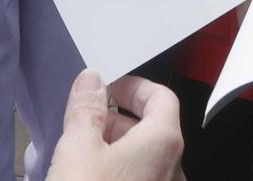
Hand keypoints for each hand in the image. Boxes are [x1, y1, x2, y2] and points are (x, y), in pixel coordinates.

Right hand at [46, 70, 184, 180]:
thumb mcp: (78, 150)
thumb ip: (86, 110)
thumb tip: (91, 81)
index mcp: (163, 143)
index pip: (162, 97)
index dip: (134, 87)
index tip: (109, 86)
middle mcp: (173, 169)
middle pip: (153, 128)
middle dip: (117, 119)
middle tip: (86, 120)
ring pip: (144, 157)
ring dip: (115, 147)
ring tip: (80, 153)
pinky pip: (141, 177)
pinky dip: (118, 169)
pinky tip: (90, 174)